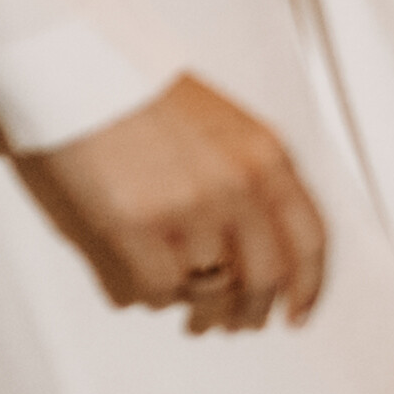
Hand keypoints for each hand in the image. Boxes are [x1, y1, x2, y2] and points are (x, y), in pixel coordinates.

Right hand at [18, 75, 326, 334]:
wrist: (84, 69)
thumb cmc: (148, 92)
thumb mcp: (227, 125)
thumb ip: (251, 177)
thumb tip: (256, 244)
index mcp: (267, 155)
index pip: (308, 238)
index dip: (308, 285)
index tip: (300, 312)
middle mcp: (237, 186)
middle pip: (263, 276)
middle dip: (254, 310)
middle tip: (242, 325)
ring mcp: (187, 208)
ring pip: (210, 289)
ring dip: (206, 312)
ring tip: (198, 321)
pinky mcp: (135, 226)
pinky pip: (158, 288)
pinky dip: (158, 297)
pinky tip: (153, 293)